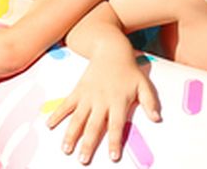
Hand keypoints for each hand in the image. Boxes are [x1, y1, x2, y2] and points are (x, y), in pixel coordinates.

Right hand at [45, 55, 160, 164]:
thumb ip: (150, 102)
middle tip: (83, 160)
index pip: (116, 125)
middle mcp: (101, 101)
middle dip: (88, 144)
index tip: (113, 157)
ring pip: (77, 118)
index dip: (114, 141)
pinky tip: (49, 125)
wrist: (111, 50)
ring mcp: (88, 96)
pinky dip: (57, 114)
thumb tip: (157, 119)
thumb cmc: (129, 70)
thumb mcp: (143, 84)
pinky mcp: (78, 90)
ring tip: (66, 150)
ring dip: (70, 135)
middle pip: (93, 126)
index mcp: (118, 101)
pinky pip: (66, 104)